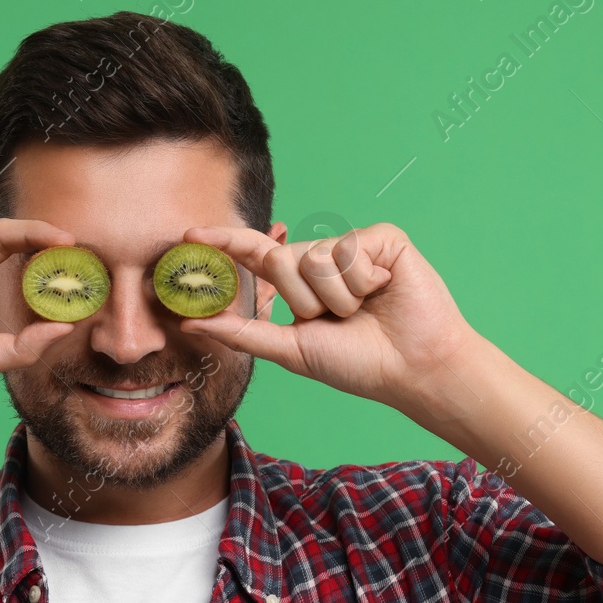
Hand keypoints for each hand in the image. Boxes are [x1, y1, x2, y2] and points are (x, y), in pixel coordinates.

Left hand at [179, 222, 482, 416]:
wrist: (413, 368)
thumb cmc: (358, 364)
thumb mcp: (290, 350)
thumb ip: (241, 333)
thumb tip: (190, 323)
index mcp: (300, 285)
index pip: (254, 256)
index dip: (224, 243)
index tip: (189, 234)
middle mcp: (323, 260)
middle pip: (280, 258)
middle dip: (303, 300)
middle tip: (336, 320)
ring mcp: (352, 247)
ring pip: (313, 257)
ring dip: (336, 297)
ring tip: (364, 311)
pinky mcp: (382, 239)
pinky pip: (348, 250)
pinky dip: (362, 281)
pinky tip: (384, 291)